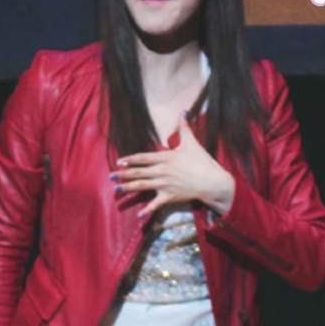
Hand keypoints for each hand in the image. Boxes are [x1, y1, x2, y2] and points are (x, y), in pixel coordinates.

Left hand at [112, 112, 235, 219]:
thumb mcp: (192, 142)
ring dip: (129, 188)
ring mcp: (166, 185)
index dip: (130, 159)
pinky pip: (157, 204)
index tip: (119, 162)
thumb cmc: (202, 161)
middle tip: (111, 176)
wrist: (213, 181)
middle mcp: (163, 171)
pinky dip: (148, 210)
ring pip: (143, 186)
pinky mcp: (171, 196)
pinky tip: (139, 214)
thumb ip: (184, 127)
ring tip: (116, 189)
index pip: (143, 158)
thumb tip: (183, 111)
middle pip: (139, 172)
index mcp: (166, 157)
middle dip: (124, 174)